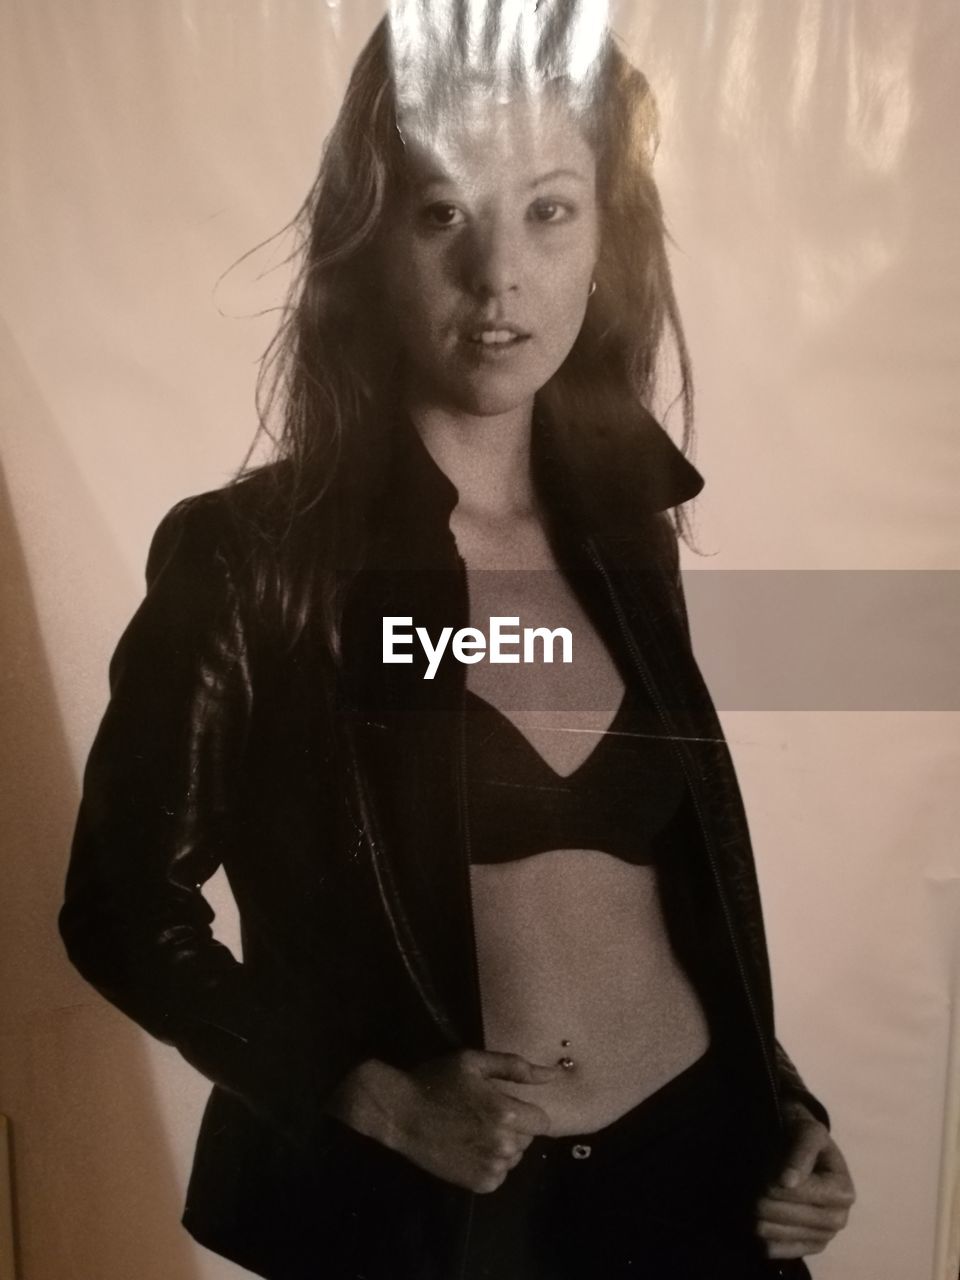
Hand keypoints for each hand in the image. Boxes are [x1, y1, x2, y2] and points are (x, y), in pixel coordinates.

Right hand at [328, 1049, 558, 1192]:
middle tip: (484, 1115)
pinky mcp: (479, 1185)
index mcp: (508, 1114)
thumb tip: (555, 1074)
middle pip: (528, 1139)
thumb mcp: (476, 1063)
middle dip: (514, 1127)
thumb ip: (518, 1068)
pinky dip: (489, 1163)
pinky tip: (468, 1149)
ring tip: (474, 1132)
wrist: (400, 1114)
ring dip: (502, 1146)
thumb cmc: (438, 1081)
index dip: (525, 1110)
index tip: (505, 1104)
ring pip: (514, 1158)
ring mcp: (491, 1168)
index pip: (542, 1121)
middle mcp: (504, 1146)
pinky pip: (499, 1174)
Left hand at [755, 1103, 855, 1259]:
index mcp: (843, 1193)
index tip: (767, 1165)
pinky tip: (762, 1213)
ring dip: (751, 1208)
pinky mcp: (804, 1249)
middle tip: (757, 1177)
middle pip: (773, 1211)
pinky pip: (768, 1248)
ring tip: (757, 1191)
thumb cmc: (804, 1138)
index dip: (768, 1177)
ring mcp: (822, 1238)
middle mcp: (837, 1221)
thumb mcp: (806, 1132)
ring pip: (765, 1230)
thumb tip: (787, 1181)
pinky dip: (756, 1229)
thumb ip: (800, 1152)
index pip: (788, 1191)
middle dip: (757, 1191)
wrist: (802, 1150)